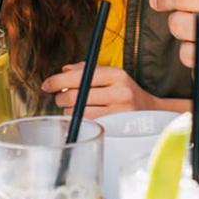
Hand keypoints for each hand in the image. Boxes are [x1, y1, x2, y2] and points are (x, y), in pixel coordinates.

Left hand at [41, 64, 158, 119]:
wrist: (152, 112)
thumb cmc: (124, 92)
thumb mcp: (110, 75)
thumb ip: (85, 70)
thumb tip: (62, 71)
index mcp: (116, 75)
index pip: (80, 76)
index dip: (58, 81)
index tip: (46, 85)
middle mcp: (120, 93)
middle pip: (75, 96)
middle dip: (61, 97)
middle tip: (61, 97)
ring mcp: (119, 113)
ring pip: (78, 113)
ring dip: (69, 111)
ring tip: (75, 107)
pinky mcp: (116, 128)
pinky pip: (85, 125)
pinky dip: (77, 121)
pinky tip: (81, 117)